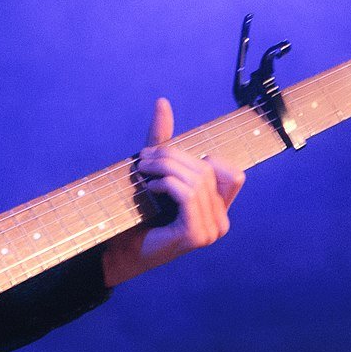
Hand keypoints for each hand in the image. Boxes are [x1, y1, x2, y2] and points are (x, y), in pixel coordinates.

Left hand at [101, 98, 244, 286]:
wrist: (118, 249)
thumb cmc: (137, 214)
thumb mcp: (155, 171)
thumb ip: (163, 140)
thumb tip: (162, 101)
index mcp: (219, 209)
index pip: (232, 173)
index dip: (204, 159)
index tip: (167, 158)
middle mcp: (221, 222)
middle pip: (208, 171)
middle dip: (173, 158)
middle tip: (143, 158)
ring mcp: (211, 231)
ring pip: (197, 181)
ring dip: (165, 168)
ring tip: (143, 170)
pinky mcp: (195, 235)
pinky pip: (188, 195)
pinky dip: (167, 184)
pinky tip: (150, 187)